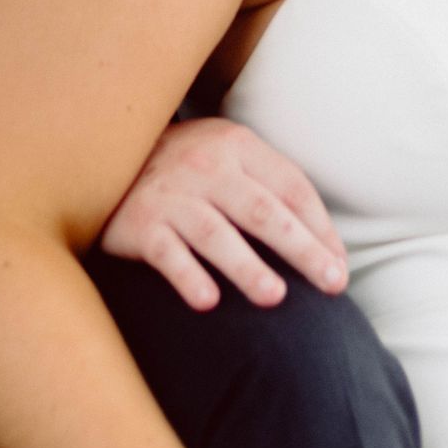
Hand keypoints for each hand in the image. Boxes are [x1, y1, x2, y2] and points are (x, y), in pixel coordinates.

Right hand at [100, 117, 349, 308]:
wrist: (106, 156)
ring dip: (247, 267)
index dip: (320, 227)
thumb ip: (270, 188)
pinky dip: (187, 276)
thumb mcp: (227, 157)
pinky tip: (208, 301)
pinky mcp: (139, 223)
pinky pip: (167, 254)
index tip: (340, 266)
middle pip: (263, 211)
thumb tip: (327, 247)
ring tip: (275, 297)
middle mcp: (206, 166)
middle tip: (332, 284)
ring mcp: (171, 195)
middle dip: (302, 249)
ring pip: (216, 234)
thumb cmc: (185, 167)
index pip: (291, 186)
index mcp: (236, 145)